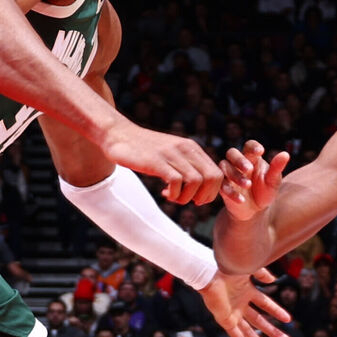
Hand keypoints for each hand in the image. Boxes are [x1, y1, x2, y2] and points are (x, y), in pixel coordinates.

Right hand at [106, 125, 222, 204]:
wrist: (119, 134)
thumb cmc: (145, 149)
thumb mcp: (171, 153)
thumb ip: (186, 165)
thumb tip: (199, 187)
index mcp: (192, 148)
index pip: (218, 174)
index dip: (211, 192)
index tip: (196, 198)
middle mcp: (186, 149)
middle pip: (212, 178)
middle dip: (204, 197)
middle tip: (189, 201)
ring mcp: (172, 154)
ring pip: (196, 181)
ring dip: (186, 197)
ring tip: (173, 198)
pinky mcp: (157, 161)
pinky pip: (176, 182)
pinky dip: (174, 194)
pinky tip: (165, 193)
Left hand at [199, 268, 290, 336]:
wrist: (209, 273)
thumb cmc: (227, 267)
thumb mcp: (250, 269)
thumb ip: (262, 274)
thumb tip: (274, 280)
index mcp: (247, 291)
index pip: (265, 304)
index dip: (277, 312)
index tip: (288, 320)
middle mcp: (240, 305)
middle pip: (260, 322)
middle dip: (273, 332)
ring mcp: (233, 314)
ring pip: (250, 333)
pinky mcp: (226, 321)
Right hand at [219, 140, 290, 221]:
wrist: (255, 212)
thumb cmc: (265, 192)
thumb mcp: (273, 181)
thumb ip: (277, 168)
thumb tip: (285, 154)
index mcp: (251, 158)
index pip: (249, 146)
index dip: (253, 147)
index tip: (260, 151)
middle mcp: (237, 163)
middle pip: (232, 153)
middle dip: (239, 160)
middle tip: (249, 169)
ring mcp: (228, 175)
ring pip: (224, 167)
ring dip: (235, 176)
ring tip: (248, 185)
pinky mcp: (223, 188)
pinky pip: (222, 186)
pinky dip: (231, 192)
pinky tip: (242, 199)